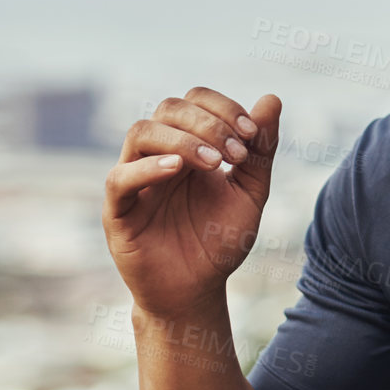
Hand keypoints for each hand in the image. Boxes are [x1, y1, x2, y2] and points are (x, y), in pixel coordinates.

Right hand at [102, 88, 280, 317]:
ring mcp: (134, 180)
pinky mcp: (118, 211)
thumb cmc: (219, 239)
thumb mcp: (250, 192)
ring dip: (182, 140)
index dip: (223, 107)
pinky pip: (120, 178)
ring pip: (141, 133)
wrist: (197, 290)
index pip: (195, 101)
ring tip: (214, 162)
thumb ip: (261, 150)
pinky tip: (178, 171)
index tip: (252, 132)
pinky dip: (147, 168)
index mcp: (188, 146)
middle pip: (168, 109)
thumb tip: (272, 99)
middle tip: (236, 152)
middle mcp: (157, 156)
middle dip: (208, 123)